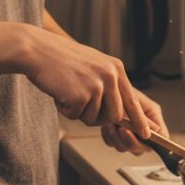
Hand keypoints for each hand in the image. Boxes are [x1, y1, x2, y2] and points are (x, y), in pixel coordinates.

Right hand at [21, 27, 150, 135]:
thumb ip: (108, 84)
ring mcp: (97, 85)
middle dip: (97, 117)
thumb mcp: (93, 65)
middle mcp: (110, 75)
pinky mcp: (81, 95)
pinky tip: (60, 91)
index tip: (146, 134)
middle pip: (114, 115)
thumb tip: (118, 112)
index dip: (138, 120)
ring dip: (79, 112)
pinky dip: (66, 109)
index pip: (132, 100)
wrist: (38, 50)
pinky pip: (76, 116)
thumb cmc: (61, 59)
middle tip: (80, 104)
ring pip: (94, 119)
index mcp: (115, 68)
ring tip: (68, 91)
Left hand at [101, 88, 167, 155]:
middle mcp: (142, 131)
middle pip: (141, 149)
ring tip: (111, 124)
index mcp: (153, 121)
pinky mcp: (115, 135)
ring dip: (117, 138)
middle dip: (130, 141)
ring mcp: (128, 135)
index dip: (156, 143)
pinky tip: (106, 125)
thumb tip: (151, 134)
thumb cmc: (123, 89)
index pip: (162, 140)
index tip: (143, 137)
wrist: (107, 87)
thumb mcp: (137, 101)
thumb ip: (144, 118)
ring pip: (125, 148)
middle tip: (121, 129)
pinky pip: (112, 143)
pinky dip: (109, 136)